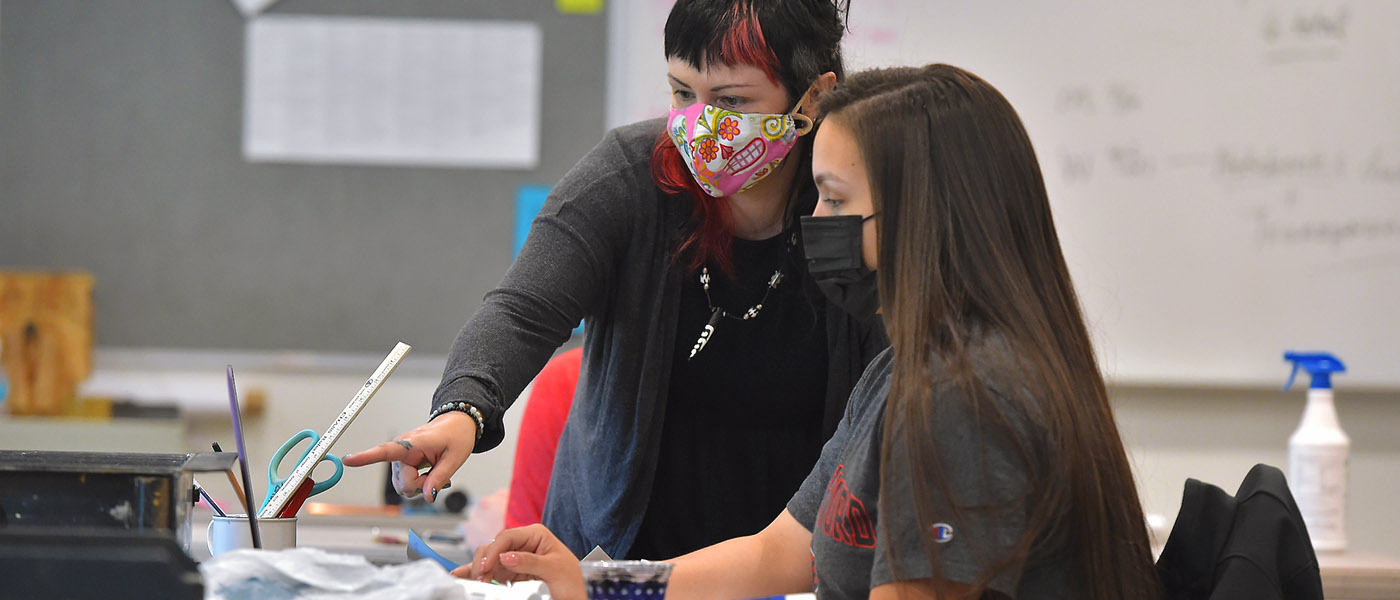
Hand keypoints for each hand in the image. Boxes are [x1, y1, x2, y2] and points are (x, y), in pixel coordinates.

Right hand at [342, 411, 475, 499]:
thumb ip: (439, 478)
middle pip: (403, 484)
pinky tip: (428, 473)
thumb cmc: (455, 436)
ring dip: (419, 484)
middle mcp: (400, 451)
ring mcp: (400, 459)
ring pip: (403, 487)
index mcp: (410, 443)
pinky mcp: (402, 464)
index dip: (366, 457)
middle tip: (438, 472)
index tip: (347, 460)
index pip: (385, 451)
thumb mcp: (454, 458)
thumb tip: (427, 497)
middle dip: (421, 485)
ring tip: (433, 469)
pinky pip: (406, 484)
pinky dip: (418, 483)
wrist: (456, 426)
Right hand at [458, 524, 584, 599]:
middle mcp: (523, 544)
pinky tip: (463, 575)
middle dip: (485, 561)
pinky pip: (490, 572)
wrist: (576, 598)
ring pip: (489, 559)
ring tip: (475, 581)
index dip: (494, 550)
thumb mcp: (555, 569)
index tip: (487, 565)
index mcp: (536, 535)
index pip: (507, 537)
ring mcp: (515, 559)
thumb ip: (530, 562)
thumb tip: (506, 557)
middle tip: (481, 578)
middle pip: (494, 547)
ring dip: (479, 570)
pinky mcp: (510, 574)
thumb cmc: (573, 581)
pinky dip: (477, 573)